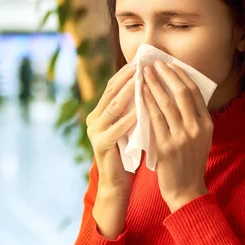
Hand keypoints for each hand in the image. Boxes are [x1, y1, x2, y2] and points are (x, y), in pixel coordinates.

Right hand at [86, 64, 137, 195]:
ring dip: (128, 93)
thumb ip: (134, 107)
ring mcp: (95, 132)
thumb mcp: (131, 125)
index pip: (113, 86)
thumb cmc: (129, 152)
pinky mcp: (101, 145)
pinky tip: (139, 112)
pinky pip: (116, 129)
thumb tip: (150, 82)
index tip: (141, 60)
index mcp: (100, 112)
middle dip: (126, 77)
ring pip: (113, 107)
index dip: (126, 73)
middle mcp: (94, 119)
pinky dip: (128, 119)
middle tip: (141, 64)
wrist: (118, 183)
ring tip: (141, 80)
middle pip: (111, 92)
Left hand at [143, 61, 212, 212]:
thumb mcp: (199, 138)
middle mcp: (197, 128)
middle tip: (154, 62)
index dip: (181, 75)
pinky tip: (139, 93)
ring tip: (144, 72)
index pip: (194, 92)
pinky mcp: (167, 146)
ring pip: (166, 103)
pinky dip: (146, 102)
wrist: (186, 191)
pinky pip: (154, 119)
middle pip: (182, 93)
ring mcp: (182, 137)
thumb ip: (193, 117)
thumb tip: (179, 91)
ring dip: (154, 84)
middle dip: (167, 74)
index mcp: (207, 124)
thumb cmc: (189, 162)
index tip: (169, 63)